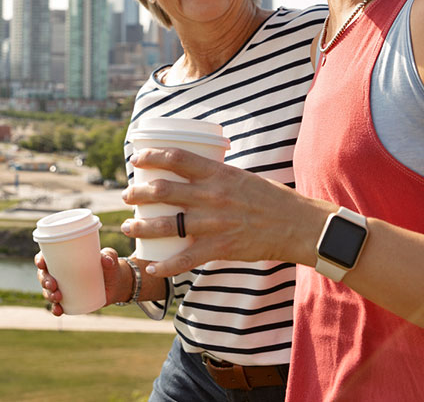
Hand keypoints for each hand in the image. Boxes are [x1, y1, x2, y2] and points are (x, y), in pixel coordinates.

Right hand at [34, 247, 123, 315]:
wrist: (116, 283)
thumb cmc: (109, 265)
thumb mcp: (109, 258)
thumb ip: (109, 256)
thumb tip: (106, 260)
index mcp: (65, 258)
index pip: (46, 257)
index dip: (40, 260)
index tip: (41, 264)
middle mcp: (60, 273)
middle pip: (44, 275)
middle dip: (44, 280)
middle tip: (52, 284)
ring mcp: (64, 287)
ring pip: (48, 291)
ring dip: (48, 295)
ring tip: (57, 297)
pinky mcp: (69, 300)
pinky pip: (58, 305)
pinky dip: (56, 309)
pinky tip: (58, 311)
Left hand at [120, 147, 326, 277]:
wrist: (297, 224)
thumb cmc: (271, 199)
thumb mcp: (241, 177)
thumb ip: (216, 178)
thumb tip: (193, 174)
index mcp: (217, 173)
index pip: (175, 157)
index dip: (150, 156)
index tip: (136, 159)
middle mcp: (212, 195)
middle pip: (162, 190)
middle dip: (137, 193)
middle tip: (126, 196)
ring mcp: (214, 222)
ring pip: (166, 224)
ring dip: (141, 227)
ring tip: (127, 227)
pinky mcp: (220, 247)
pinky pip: (185, 258)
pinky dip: (165, 265)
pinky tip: (152, 267)